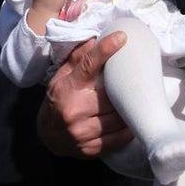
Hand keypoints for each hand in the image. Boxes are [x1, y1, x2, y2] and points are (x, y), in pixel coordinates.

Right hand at [38, 33, 133, 157]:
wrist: (47, 135)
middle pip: (110, 95)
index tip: (122, 38)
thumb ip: (79, 58)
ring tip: (137, 100)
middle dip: (124, 88)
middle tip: (137, 79)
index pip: (87, 65)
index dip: (105, 50)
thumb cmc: (59, 99)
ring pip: (117, 118)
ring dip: (129, 109)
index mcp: (67, 87)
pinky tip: (131, 120)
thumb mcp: (62, 76)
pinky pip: (118, 138)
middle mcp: (73, 110)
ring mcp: (81, 132)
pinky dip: (127, 128)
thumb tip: (96, 37)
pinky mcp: (90, 148)